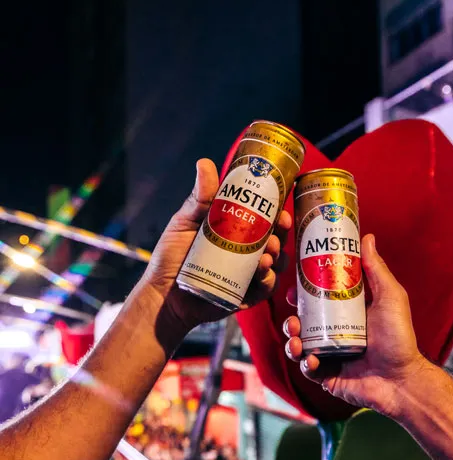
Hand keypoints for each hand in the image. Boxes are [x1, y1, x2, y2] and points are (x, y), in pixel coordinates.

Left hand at [142, 159, 290, 333]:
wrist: (162, 295)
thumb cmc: (171, 258)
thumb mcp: (185, 223)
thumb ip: (200, 198)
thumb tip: (205, 163)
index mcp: (236, 232)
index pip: (264, 220)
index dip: (277, 212)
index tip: (281, 207)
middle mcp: (246, 253)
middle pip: (275, 240)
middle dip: (282, 234)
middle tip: (279, 227)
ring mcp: (247, 275)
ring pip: (275, 263)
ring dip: (277, 256)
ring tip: (267, 252)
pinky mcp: (245, 296)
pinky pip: (265, 288)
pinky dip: (267, 279)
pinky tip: (261, 271)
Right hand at [283, 234, 427, 419]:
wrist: (402, 379)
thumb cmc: (400, 338)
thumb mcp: (389, 297)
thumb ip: (376, 269)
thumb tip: (366, 237)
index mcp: (346, 314)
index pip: (316, 301)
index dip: (301, 295)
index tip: (293, 289)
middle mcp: (335, 334)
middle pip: (302, 323)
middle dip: (291, 321)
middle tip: (293, 319)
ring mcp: (330, 356)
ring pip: (299, 346)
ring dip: (292, 342)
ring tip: (297, 340)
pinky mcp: (328, 377)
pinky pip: (308, 370)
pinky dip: (305, 364)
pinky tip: (311, 359)